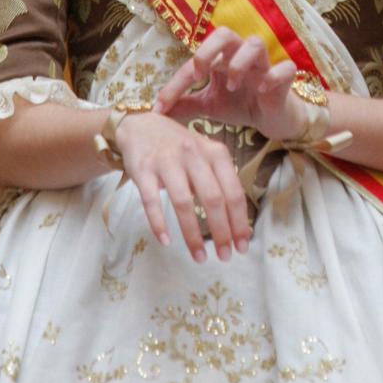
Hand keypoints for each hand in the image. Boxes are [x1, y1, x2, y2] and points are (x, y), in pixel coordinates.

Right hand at [112, 109, 251, 262]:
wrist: (140, 125)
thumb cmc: (179, 147)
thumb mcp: (206, 156)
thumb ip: (220, 183)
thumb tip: (237, 226)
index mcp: (215, 153)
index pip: (233, 191)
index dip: (239, 221)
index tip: (242, 246)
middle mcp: (193, 154)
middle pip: (212, 198)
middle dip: (221, 231)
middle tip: (224, 256)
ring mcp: (167, 161)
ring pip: (183, 202)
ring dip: (192, 234)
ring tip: (199, 257)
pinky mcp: (143, 169)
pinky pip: (151, 200)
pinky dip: (158, 223)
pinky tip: (165, 241)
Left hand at [155, 29, 309, 143]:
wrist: (272, 119)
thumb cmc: (241, 104)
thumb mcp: (209, 105)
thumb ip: (186, 103)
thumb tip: (156, 110)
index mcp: (221, 60)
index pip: (194, 62)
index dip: (175, 84)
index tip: (161, 107)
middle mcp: (241, 56)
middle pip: (225, 33)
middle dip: (208, 49)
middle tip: (200, 74)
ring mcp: (264, 65)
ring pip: (255, 43)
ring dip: (239, 62)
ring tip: (232, 85)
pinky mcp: (285, 78)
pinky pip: (285, 68)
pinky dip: (273, 75)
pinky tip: (262, 89)